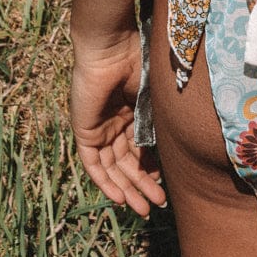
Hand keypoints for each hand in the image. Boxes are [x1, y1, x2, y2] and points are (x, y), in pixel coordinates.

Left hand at [70, 33, 166, 215]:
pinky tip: (119, 198)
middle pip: (127, 163)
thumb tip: (171, 154)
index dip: (152, 168)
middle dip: (142, 185)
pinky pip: (93, 164)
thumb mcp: (153, 100)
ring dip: (128, 189)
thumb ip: (157, 126)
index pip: (141, 149)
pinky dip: (105, 182)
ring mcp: (99, 128)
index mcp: (132, 113)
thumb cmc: (137, 63)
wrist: (111, 48)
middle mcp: (115, 124)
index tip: (167, 184)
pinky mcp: (85, 132)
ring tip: (143, 208)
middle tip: (157, 204)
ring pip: (113, 168)